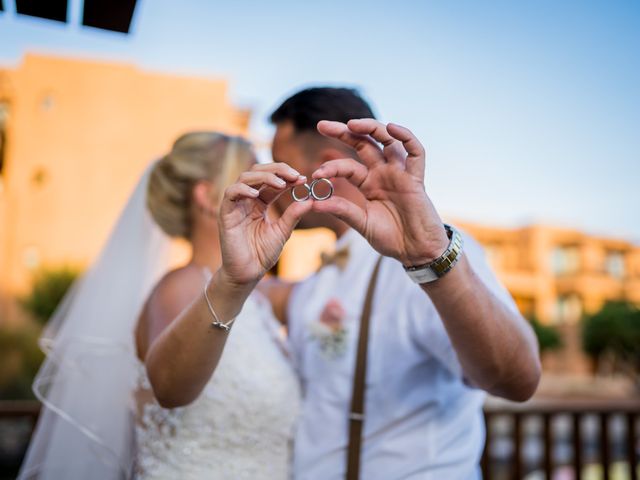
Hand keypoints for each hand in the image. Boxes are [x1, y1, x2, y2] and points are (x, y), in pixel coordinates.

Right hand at [218, 163, 311, 285]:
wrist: (248, 273)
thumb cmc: (263, 254)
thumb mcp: (282, 231)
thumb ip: (293, 215)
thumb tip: (311, 199)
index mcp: (260, 202)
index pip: (272, 181)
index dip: (287, 176)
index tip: (303, 178)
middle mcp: (247, 200)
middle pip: (258, 171)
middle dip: (277, 170)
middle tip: (294, 175)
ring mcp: (235, 205)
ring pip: (244, 177)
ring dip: (264, 177)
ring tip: (281, 184)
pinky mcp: (225, 213)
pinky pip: (230, 193)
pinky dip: (243, 190)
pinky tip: (257, 195)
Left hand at [313, 119, 448, 265]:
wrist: (416, 251)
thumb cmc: (391, 238)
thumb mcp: (361, 223)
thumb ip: (342, 210)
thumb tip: (313, 203)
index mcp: (369, 183)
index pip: (347, 166)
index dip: (331, 166)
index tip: (316, 174)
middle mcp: (383, 173)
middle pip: (364, 143)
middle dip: (344, 132)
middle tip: (322, 125)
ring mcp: (400, 173)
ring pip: (387, 141)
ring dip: (371, 128)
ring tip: (352, 123)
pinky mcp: (416, 178)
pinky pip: (416, 152)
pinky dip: (406, 137)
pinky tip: (392, 128)